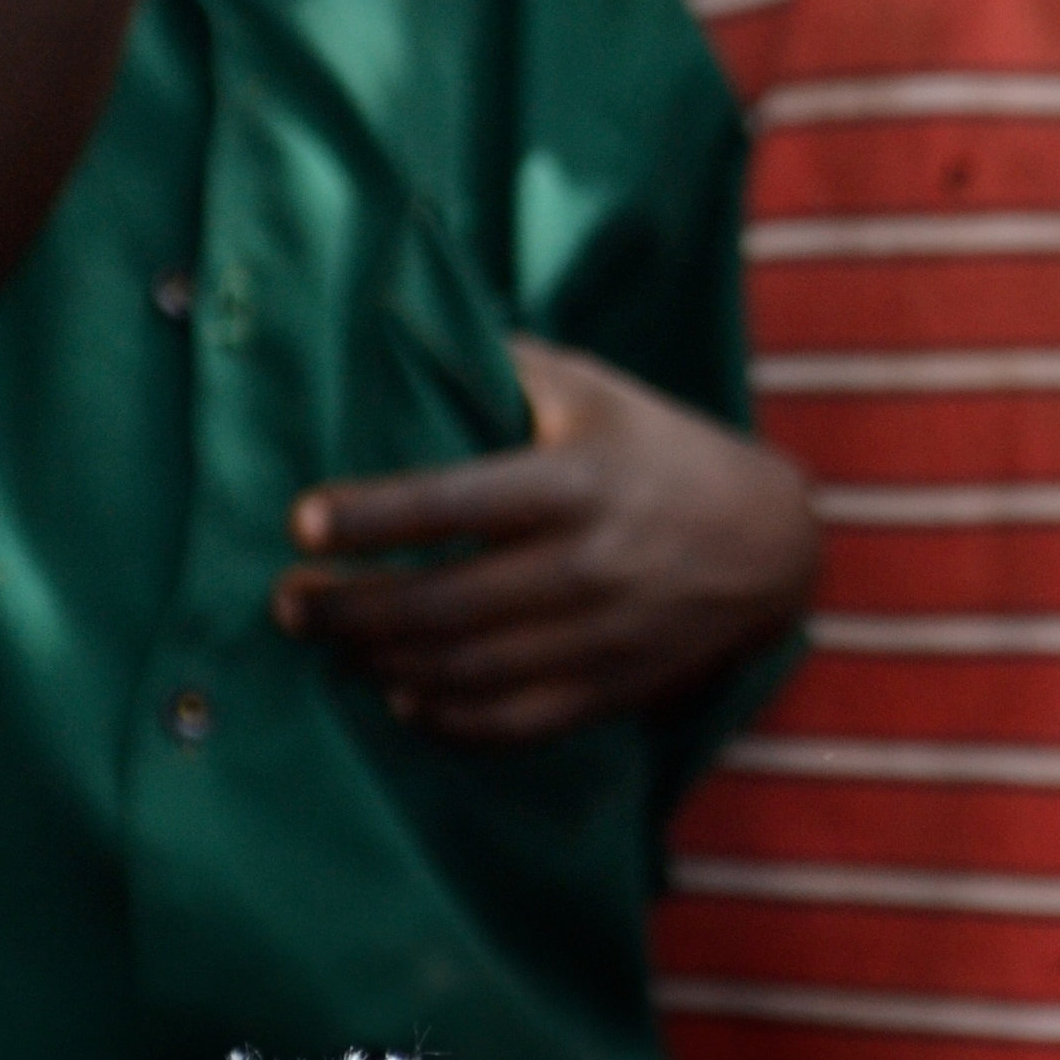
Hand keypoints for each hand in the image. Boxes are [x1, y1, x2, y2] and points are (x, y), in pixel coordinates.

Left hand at [270, 337, 818, 739]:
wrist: (773, 544)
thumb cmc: (659, 451)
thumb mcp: (594, 389)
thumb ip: (505, 369)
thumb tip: (406, 337)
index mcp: (575, 481)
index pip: (456, 502)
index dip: (374, 516)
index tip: (302, 523)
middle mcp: (587, 564)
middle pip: (443, 603)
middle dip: (349, 609)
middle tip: (287, 603)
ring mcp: (600, 638)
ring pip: (465, 670)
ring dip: (380, 663)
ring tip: (330, 643)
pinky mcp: (610, 691)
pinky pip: (511, 723)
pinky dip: (445, 719)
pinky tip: (399, 697)